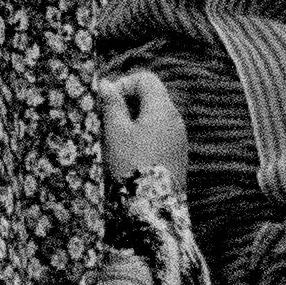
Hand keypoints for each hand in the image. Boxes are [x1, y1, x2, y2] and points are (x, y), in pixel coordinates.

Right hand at [95, 68, 184, 184]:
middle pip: (152, 98)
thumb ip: (111, 104)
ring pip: (155, 119)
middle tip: (108, 122)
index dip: (124, 84)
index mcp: (162, 109)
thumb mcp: (115, 131)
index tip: (108, 103)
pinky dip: (145, 138)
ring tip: (117, 141)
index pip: (146, 79)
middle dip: (127, 105)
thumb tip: (106, 84)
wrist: (152, 205)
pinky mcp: (178, 157)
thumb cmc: (131, 163)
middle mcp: (176, 120)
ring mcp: (179, 139)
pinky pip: (160, 136)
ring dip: (135, 123)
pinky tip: (130, 155)